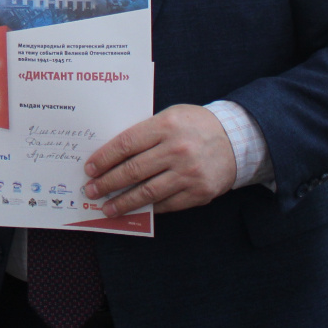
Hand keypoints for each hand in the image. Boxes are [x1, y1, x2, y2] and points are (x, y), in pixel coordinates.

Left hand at [83, 104, 235, 216]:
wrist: (238, 140)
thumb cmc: (195, 126)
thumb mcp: (170, 117)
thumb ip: (145, 133)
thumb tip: (111, 155)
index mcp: (166, 126)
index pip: (125, 144)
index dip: (104, 159)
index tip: (89, 169)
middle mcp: (177, 150)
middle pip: (132, 170)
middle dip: (107, 183)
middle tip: (91, 191)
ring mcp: (189, 173)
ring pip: (147, 192)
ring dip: (122, 202)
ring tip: (106, 208)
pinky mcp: (199, 192)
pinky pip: (167, 204)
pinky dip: (148, 208)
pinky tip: (134, 210)